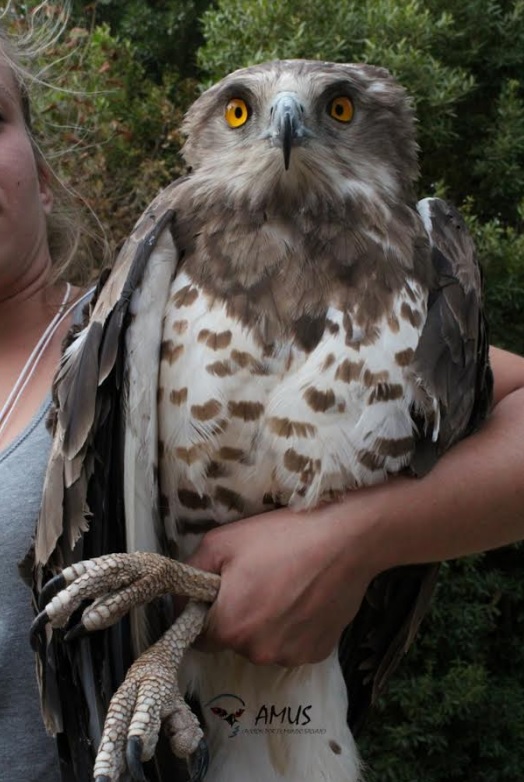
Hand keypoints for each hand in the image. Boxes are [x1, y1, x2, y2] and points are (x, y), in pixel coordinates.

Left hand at [186, 502, 374, 666]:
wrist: (346, 540)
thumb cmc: (282, 536)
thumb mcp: (222, 541)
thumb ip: (191, 572)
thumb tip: (181, 595)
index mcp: (230, 628)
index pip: (200, 637)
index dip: (205, 615)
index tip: (219, 594)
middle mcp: (258, 652)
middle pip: (234, 641)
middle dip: (238, 615)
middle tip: (257, 580)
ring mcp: (291, 656)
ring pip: (264, 644)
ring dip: (267, 624)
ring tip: (286, 587)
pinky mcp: (318, 653)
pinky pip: (293, 644)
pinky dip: (294, 628)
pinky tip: (306, 598)